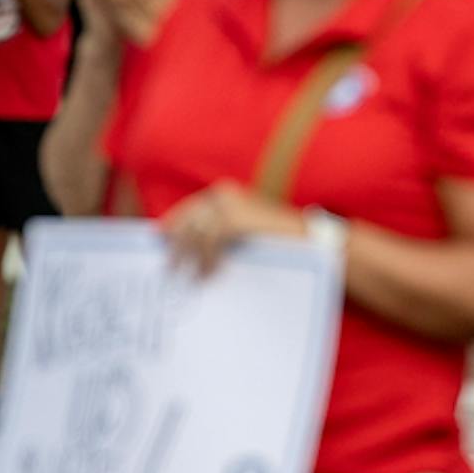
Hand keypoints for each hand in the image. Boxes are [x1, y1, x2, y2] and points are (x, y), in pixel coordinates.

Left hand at [161, 183, 307, 275]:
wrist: (312, 241)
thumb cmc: (278, 242)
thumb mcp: (243, 234)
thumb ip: (220, 235)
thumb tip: (187, 250)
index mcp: (225, 195)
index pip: (188, 210)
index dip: (173, 227)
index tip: (161, 243)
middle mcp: (224, 195)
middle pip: (187, 219)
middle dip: (176, 244)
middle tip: (169, 268)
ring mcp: (231, 205)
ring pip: (195, 230)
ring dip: (189, 255)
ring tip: (188, 277)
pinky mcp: (237, 220)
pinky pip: (210, 241)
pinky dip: (206, 258)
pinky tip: (208, 274)